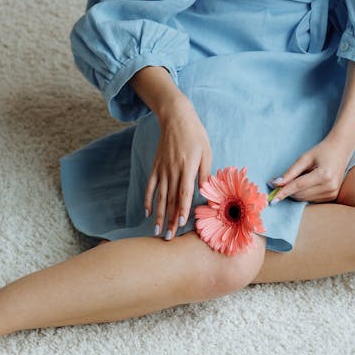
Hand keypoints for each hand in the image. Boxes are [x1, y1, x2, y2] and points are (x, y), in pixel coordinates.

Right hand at [144, 96, 212, 239]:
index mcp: (187, 167)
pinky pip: (151, 186)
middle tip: (169, 237)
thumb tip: (206, 193)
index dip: (182, 209)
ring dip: (159, 215)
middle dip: (170, 219)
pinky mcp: (156, 167)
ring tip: (157, 230)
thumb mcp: (206, 152)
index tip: (181, 223)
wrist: (176, 116)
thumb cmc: (195, 134)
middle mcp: (172, 170)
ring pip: (160, 196)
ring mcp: (162, 169)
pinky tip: (148, 213)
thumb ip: (205, 173)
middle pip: (171, 199)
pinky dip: (148, 200)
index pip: (184, 192)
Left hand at [269, 132, 354, 203]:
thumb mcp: (305, 158)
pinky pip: (311, 200)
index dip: (283, 192)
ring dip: (297, 192)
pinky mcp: (332, 197)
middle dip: (288, 190)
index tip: (272, 199)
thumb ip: (290, 172)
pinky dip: (305, 194)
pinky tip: (309, 183)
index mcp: (324, 174)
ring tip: (304, 177)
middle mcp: (330, 186)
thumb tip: (275, 184)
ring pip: (304, 199)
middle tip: (282, 182)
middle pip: (300, 194)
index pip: (298, 186)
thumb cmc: (322, 151)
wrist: (341, 150)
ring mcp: (332, 193)